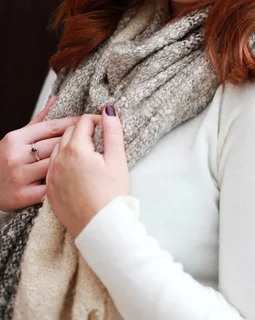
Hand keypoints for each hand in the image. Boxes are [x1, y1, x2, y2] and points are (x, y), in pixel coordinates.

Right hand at [0, 97, 80, 211]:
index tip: (91, 121)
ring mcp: (18, 176)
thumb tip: (55, 99)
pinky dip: (62, 183)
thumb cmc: (5, 161)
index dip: (74, 124)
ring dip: (72, 163)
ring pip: (55, 164)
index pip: (52, 127)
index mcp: (16, 138)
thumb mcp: (17, 138)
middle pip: (56, 145)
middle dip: (78, 142)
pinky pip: (49, 187)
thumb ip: (38, 120)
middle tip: (97, 140)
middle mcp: (16, 155)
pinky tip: (74, 181)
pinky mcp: (21, 196)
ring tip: (90, 160)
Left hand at [46, 105, 129, 238]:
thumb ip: (112, 132)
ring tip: (88, 153)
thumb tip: (108, 111)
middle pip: (68, 133)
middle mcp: (59, 160)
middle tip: (99, 139)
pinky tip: (76, 169)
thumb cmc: (112, 195)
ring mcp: (52, 176)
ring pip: (58, 149)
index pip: (83, 122)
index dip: (96, 120)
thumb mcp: (117, 160)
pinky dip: (63, 162)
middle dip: (83, 131)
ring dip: (71, 145)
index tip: (106, 127)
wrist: (101, 229)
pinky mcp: (50, 191)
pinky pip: (53, 167)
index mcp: (76, 150)